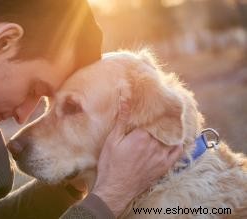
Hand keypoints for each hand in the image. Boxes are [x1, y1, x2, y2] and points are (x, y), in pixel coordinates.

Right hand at [91, 98, 182, 216]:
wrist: (116, 189)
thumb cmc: (111, 164)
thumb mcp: (112, 140)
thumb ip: (121, 120)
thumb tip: (125, 100)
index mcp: (141, 136)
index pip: (152, 118)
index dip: (151, 113)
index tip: (153, 106)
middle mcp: (154, 144)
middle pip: (162, 127)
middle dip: (161, 120)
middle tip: (162, 111)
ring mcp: (161, 156)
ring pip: (171, 137)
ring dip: (171, 129)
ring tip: (170, 121)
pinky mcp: (164, 166)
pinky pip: (177, 152)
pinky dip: (179, 143)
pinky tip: (178, 138)